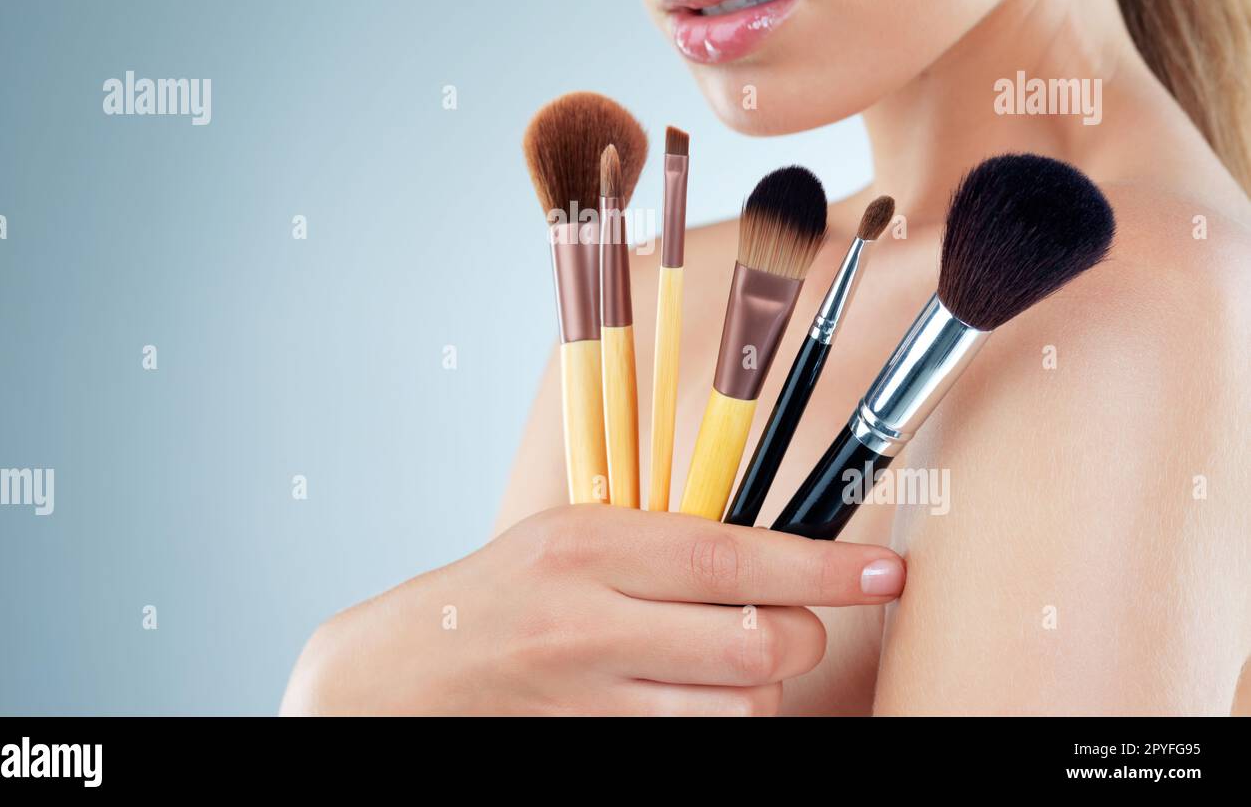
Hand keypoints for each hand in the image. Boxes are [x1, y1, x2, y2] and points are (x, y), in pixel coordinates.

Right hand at [280, 504, 905, 715]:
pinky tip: (689, 697)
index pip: (733, 557)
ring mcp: (592, 701)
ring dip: (762, 690)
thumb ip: (663, 542)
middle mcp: (590, 625)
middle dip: (802, 636)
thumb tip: (771, 547)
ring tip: (728, 664)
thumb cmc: (493, 597)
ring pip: (740, 712)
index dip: (824, 565)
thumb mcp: (568, 537)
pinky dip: (716, 724)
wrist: (400, 679)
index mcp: (586, 547)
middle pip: (756, 647)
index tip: (883, 569)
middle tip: (794, 621)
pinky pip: (695, 745)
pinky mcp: (597, 748)